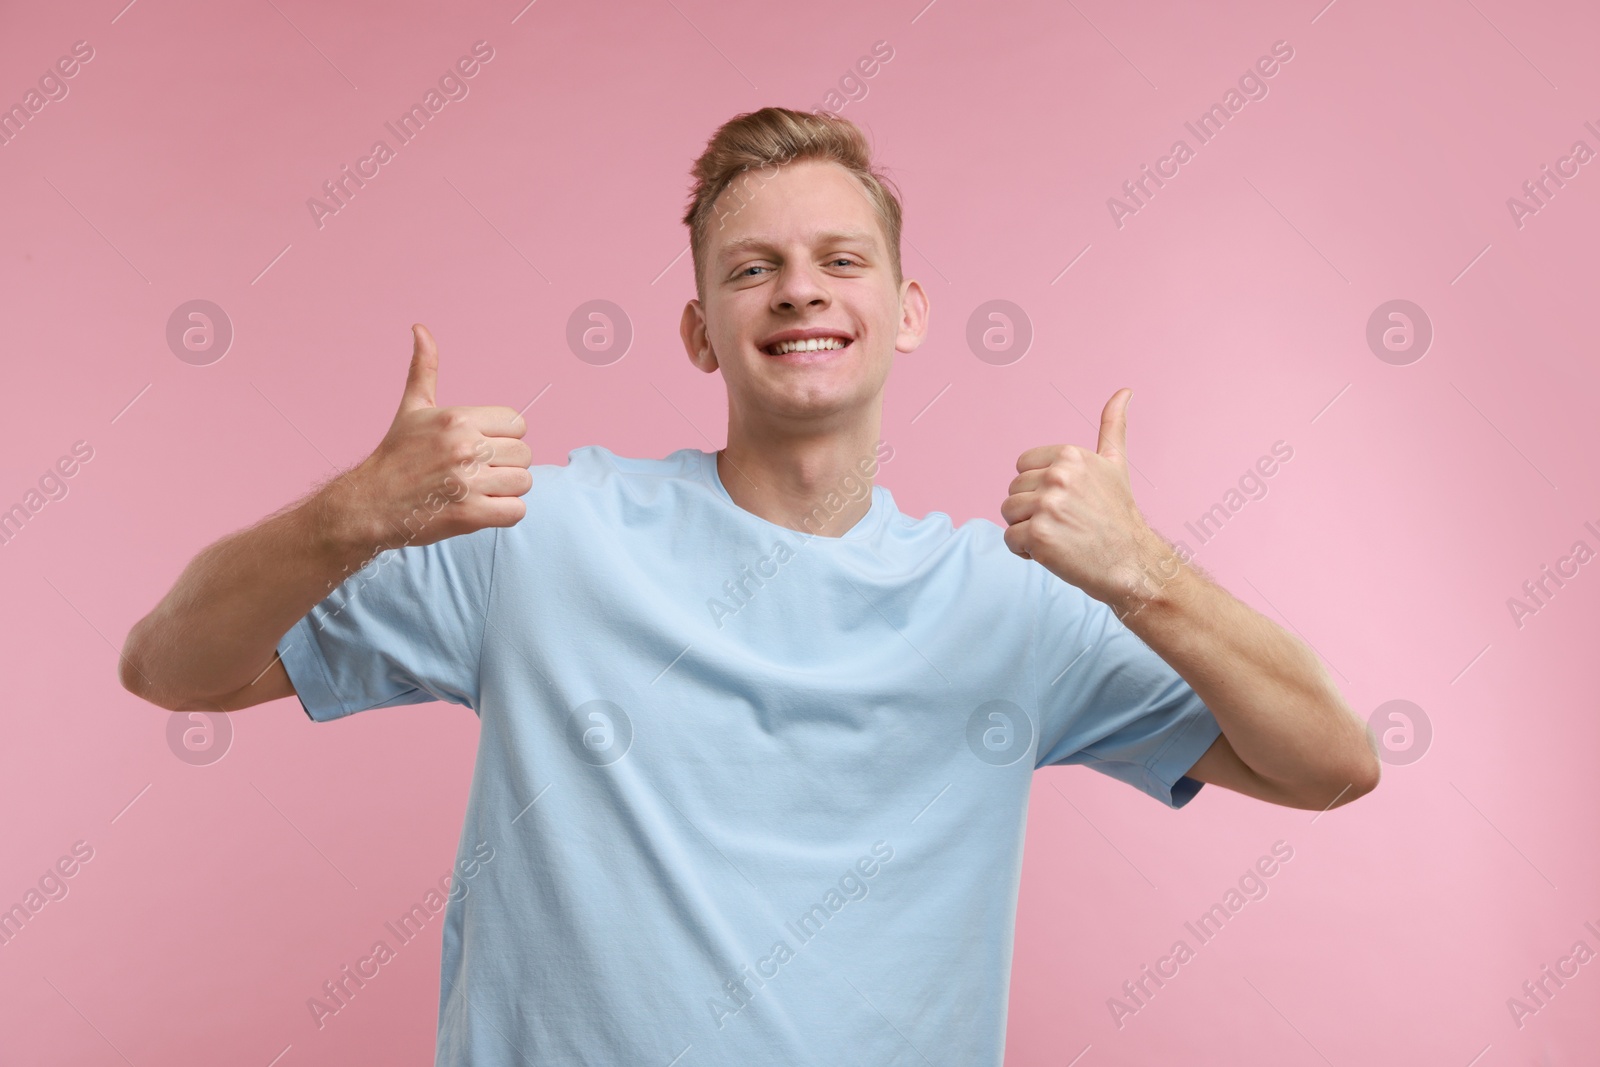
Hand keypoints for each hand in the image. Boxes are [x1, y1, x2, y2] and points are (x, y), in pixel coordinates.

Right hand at [329, 324, 532, 552]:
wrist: (370, 503)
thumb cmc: (396, 455)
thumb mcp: (412, 407)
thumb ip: (425, 369)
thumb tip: (420, 328)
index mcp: (458, 419)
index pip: (517, 423)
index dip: (505, 437)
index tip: (483, 447)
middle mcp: (465, 447)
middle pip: (524, 454)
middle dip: (506, 464)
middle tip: (479, 472)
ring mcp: (469, 482)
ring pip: (524, 482)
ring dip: (507, 490)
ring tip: (479, 490)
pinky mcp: (470, 515)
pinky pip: (517, 511)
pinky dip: (505, 512)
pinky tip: (482, 508)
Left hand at [1000, 388, 1161, 607]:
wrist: (1132, 562)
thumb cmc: (1119, 516)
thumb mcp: (1116, 464)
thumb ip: (1113, 426)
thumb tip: (1124, 391)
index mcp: (1070, 455)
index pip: (1022, 467)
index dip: (1038, 488)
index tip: (1065, 501)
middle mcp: (1058, 476)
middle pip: (1013, 491)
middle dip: (1032, 510)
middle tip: (1066, 523)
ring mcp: (1047, 506)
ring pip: (1008, 514)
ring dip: (1027, 530)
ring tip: (1060, 536)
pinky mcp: (1038, 535)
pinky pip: (1010, 540)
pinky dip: (1025, 551)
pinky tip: (1054, 552)